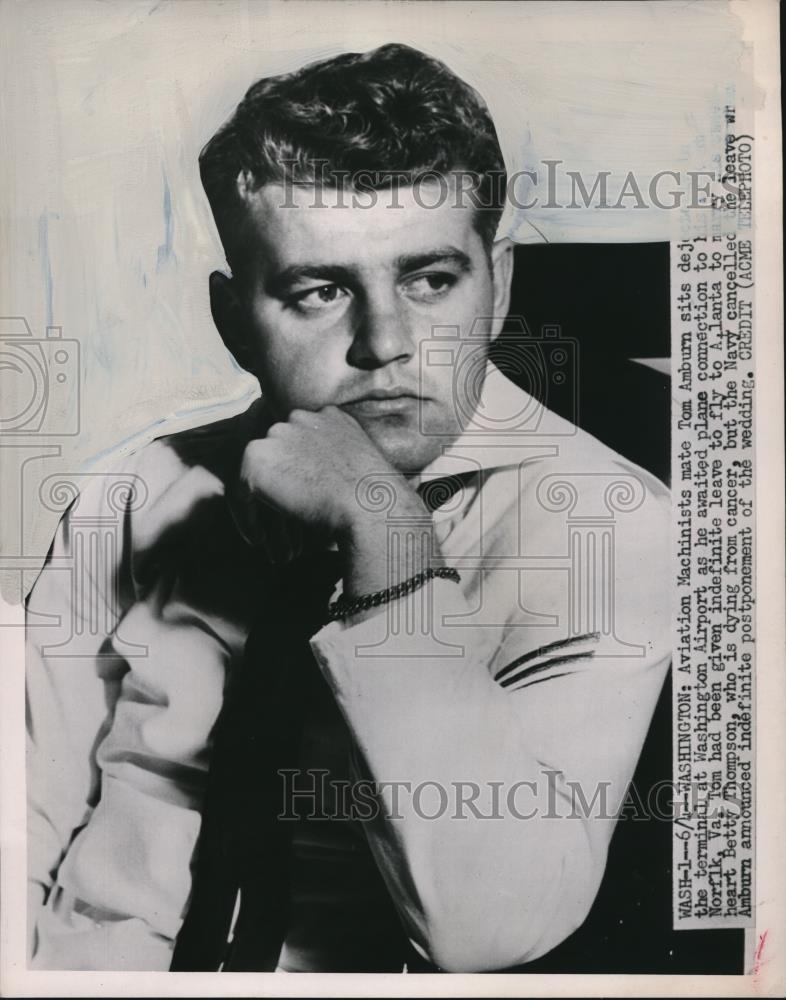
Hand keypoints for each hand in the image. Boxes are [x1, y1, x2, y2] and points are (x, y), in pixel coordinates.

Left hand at [237, 406, 420, 546]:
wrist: (369, 504)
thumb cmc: (373, 497)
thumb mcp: (358, 466)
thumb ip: (336, 460)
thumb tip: (319, 482)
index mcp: (328, 416)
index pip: (300, 439)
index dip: (296, 470)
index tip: (298, 497)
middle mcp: (299, 417)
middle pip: (275, 451)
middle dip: (277, 485)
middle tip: (281, 519)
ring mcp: (275, 435)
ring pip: (257, 472)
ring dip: (262, 504)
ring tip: (268, 536)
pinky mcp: (255, 459)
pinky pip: (241, 492)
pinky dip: (247, 519)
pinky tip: (258, 540)